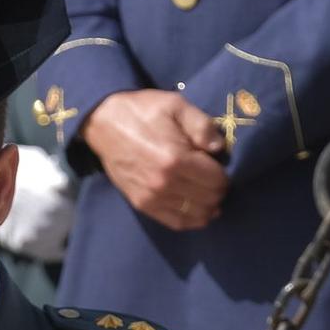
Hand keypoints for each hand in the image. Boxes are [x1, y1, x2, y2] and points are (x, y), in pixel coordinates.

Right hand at [80, 88, 228, 231]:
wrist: (104, 123)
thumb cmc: (142, 111)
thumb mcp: (176, 106)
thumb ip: (202, 126)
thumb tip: (220, 149)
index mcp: (175, 159)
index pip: (216, 180)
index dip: (224, 174)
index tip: (220, 165)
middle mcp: (164, 184)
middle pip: (208, 199)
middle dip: (218, 190)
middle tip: (215, 178)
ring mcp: (152, 198)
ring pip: (195, 215)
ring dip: (208, 207)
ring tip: (209, 194)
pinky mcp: (142, 205)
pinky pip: (175, 223)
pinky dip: (192, 220)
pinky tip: (198, 211)